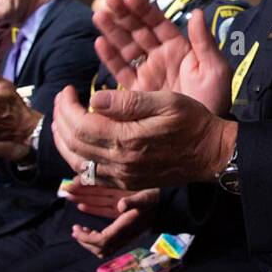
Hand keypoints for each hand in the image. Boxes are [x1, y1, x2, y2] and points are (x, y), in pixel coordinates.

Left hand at [51, 85, 234, 189]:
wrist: (211, 154)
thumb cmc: (192, 122)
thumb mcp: (166, 101)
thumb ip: (129, 101)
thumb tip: (94, 99)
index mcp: (128, 139)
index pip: (81, 124)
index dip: (67, 106)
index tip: (68, 89)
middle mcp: (120, 162)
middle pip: (74, 143)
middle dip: (61, 119)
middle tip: (62, 100)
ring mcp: (122, 176)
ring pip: (77, 162)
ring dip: (63, 141)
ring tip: (62, 120)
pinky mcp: (126, 183)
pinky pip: (91, 175)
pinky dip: (76, 158)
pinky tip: (77, 143)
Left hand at [65, 186, 160, 257]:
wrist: (170, 208)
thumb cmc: (157, 201)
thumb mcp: (145, 197)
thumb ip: (133, 200)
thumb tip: (120, 204)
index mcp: (125, 228)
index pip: (101, 241)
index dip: (86, 238)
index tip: (75, 228)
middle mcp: (125, 236)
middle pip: (100, 248)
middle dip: (85, 241)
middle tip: (75, 230)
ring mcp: (126, 237)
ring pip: (104, 248)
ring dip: (90, 241)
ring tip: (81, 230)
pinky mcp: (127, 235)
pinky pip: (110, 243)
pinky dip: (98, 238)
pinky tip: (95, 228)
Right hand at [94, 0, 231, 111]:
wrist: (204, 135)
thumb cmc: (215, 100)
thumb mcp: (215, 70)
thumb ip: (205, 42)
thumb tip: (198, 13)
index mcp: (179, 48)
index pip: (158, 24)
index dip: (144, 10)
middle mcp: (160, 57)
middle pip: (138, 31)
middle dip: (123, 15)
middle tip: (108, 0)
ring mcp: (147, 72)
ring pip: (126, 47)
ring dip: (112, 31)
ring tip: (98, 16)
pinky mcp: (137, 91)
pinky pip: (121, 71)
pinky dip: (110, 58)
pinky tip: (99, 43)